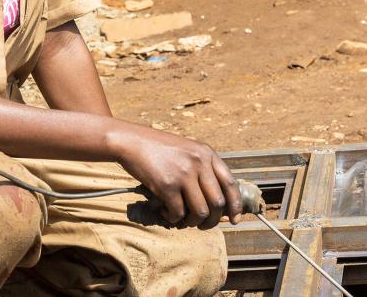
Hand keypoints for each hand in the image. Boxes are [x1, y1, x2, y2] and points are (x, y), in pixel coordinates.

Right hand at [110, 123, 243, 228]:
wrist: (131, 141)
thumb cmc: (158, 148)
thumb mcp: (187, 150)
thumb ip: (203, 168)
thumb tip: (217, 201)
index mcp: (206, 153)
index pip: (230, 184)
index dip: (235, 206)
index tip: (234, 220)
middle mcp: (198, 162)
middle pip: (217, 203)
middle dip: (212, 220)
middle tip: (203, 225)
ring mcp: (183, 174)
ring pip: (200, 212)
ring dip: (192, 222)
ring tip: (183, 219)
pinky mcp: (167, 185)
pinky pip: (178, 213)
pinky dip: (173, 219)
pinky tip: (166, 213)